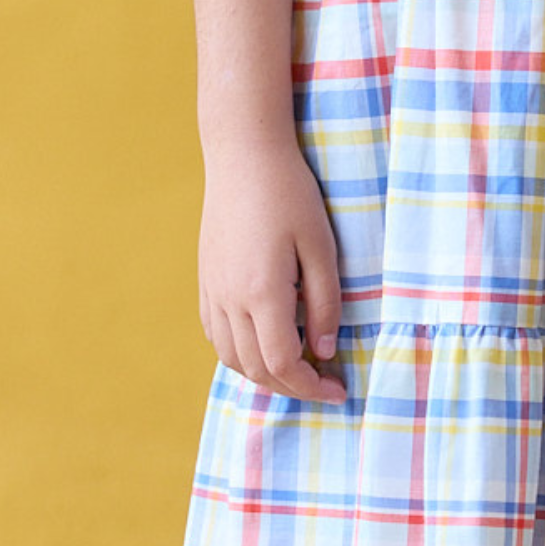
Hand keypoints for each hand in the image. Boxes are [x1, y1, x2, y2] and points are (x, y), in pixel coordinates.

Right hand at [198, 137, 348, 402]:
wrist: (243, 155)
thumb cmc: (290, 193)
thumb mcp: (321, 245)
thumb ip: (325, 302)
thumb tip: (326, 350)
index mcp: (262, 293)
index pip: (283, 363)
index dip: (311, 386)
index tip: (339, 390)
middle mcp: (229, 300)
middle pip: (256, 369)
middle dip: (292, 387)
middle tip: (325, 385)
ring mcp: (212, 291)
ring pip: (232, 358)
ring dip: (264, 375)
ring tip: (299, 369)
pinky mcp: (205, 280)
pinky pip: (217, 335)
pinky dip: (240, 354)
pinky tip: (264, 345)